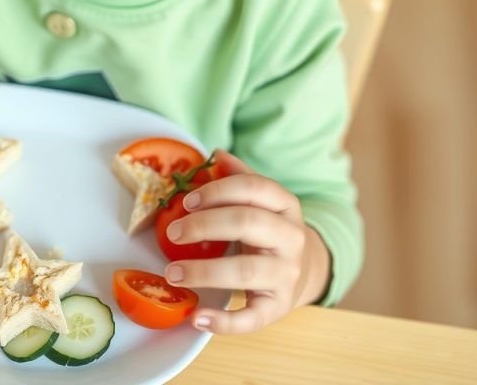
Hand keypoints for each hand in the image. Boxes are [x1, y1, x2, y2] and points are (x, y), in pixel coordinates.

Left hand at [162, 150, 330, 333]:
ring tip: (172, 273)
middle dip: (203, 226)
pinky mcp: (277, 307)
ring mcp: (286, 275)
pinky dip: (223, 322)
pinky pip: (251, 318)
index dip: (217, 191)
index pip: (254, 188)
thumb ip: (240, 178)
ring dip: (203, 272)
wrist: (304, 271)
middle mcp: (291, 239)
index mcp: (285, 206)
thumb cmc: (269, 231)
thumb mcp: (262, 202)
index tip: (185, 201)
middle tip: (172, 233)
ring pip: (244, 271)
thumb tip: (217, 154)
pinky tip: (197, 317)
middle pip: (246, 223)